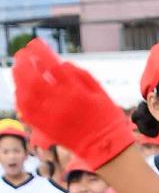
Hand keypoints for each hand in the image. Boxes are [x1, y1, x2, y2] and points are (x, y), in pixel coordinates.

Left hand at [13, 39, 136, 172]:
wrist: (106, 148)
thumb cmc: (107, 118)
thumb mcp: (101, 92)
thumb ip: (81, 75)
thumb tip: (61, 63)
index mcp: (76, 92)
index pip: (52, 66)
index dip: (41, 52)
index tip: (35, 43)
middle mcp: (61, 104)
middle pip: (33, 78)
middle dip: (24, 63)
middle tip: (22, 54)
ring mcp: (51, 117)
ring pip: (26, 94)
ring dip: (18, 78)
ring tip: (18, 68)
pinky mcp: (46, 128)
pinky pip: (27, 111)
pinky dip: (20, 98)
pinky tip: (20, 89)